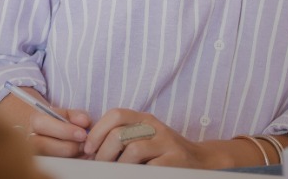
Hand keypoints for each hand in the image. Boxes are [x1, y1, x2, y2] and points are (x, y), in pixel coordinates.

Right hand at [0, 86, 91, 157]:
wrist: (44, 132)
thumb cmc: (57, 122)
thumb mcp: (66, 113)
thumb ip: (76, 115)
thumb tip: (84, 123)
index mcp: (34, 121)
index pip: (42, 124)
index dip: (64, 130)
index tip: (82, 133)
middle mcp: (30, 139)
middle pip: (44, 145)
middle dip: (68, 146)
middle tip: (84, 144)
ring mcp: (34, 153)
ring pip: (49, 158)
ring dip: (70, 156)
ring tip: (83, 151)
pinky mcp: (41, 164)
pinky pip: (55, 166)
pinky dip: (70, 163)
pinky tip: (80, 158)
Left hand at [83, 108, 234, 167]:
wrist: (199, 160)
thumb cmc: (163, 151)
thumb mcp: (144, 137)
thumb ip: (122, 137)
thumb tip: (89, 148)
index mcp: (144, 118)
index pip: (115, 115)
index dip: (97, 132)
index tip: (88, 149)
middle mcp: (155, 126)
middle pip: (120, 133)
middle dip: (103, 153)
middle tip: (99, 166)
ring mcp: (167, 142)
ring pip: (133, 150)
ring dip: (119, 165)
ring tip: (115, 173)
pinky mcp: (176, 160)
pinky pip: (150, 167)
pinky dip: (136, 173)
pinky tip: (133, 176)